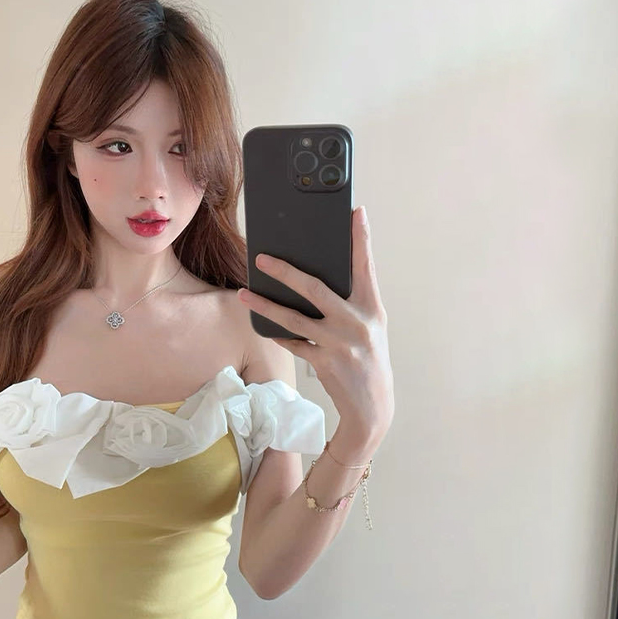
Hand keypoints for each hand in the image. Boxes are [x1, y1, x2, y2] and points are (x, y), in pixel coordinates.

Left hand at [237, 205, 393, 439]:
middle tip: (262, 258)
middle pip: (316, 289)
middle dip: (286, 272)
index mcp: (372, 309)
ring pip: (293, 319)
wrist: (372, 405)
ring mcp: (338, 344)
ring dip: (266, 304)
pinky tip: (262, 323)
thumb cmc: (369, 357)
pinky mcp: (323, 363)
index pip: (366, 268)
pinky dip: (278, 333)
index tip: (356, 213)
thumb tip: (318, 275)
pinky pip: (293, 343)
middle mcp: (356, 324)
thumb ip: (352, 301)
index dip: (362, 239)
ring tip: (245, 293)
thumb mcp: (370, 325)